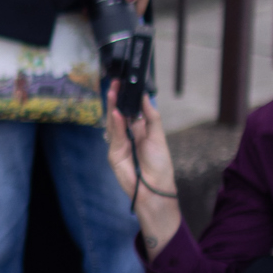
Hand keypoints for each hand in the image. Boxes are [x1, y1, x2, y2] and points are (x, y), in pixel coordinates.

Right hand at [103, 86, 180, 251]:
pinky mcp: (114, 153)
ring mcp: (119, 144)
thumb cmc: (159, 165)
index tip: (124, 84)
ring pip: (113, 122)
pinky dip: (115, 124)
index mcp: (139, 130)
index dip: (126, 98)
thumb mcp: (158, 136)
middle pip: (118, 113)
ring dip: (112, 107)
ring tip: (112, 93)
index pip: (130, 110)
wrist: (155, 188)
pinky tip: (116, 113)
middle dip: (116, 99)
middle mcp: (127, 135)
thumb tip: (146, 97)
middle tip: (114, 84)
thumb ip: (151, 117)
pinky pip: (114, 136)